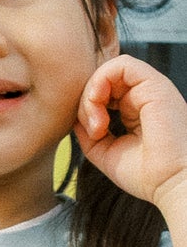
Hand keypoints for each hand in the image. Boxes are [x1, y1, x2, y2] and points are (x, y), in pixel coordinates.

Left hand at [74, 53, 186, 216]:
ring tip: (97, 122)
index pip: (103, 93)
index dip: (87, 107)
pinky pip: (121, 64)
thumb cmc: (147, 174)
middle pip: (102, 81)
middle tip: (93, 129)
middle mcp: (143, 97)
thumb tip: (74, 117)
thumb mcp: (105, 152)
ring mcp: (150, 89)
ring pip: (108, 71)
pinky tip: (99, 105)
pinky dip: (101, 81)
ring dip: (92, 94)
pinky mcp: (154, 84)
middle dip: (86, 101)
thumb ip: (88, 132)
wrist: (172, 182)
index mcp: (135, 110)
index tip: (92, 134)